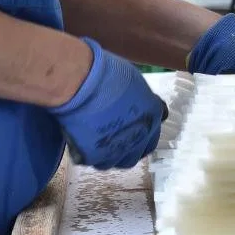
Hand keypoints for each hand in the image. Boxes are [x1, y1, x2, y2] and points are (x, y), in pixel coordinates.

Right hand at [49, 37, 165, 168]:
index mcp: (153, 116)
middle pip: (138, 153)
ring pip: (117, 161)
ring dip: (110, 154)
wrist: (81, 83)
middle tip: (115, 138)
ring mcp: (118, 150)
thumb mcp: (134, 82)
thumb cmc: (106, 73)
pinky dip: (90, 154)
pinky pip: (94, 161)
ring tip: (98, 142)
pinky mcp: (95, 157)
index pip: (153, 135)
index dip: (143, 134)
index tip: (131, 129)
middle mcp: (140, 137)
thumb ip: (141, 99)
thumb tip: (141, 104)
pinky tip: (84, 143)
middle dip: (129, 148)